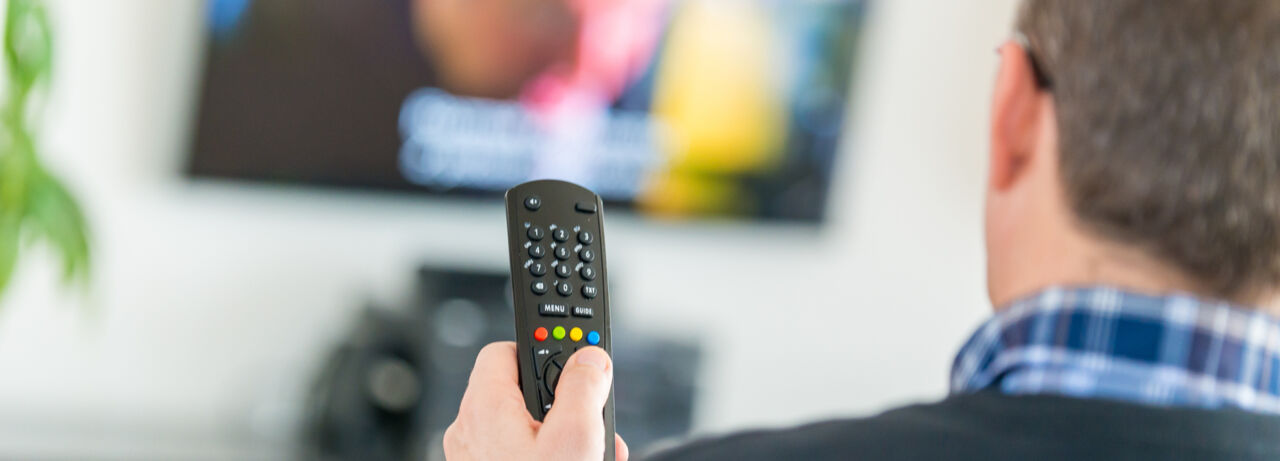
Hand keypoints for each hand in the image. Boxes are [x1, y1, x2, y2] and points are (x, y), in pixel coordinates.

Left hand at [444, 342, 627, 460]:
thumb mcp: (576, 438)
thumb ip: (584, 387)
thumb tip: (590, 358)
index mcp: (486, 407)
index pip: (506, 349)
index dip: (546, 347)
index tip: (578, 350)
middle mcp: (472, 431)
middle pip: (523, 390)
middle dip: (567, 401)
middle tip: (597, 416)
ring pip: (527, 428)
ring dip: (567, 436)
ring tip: (596, 455)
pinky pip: (521, 456)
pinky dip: (552, 457)